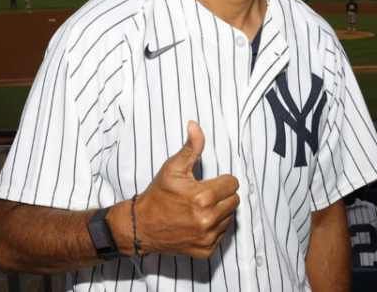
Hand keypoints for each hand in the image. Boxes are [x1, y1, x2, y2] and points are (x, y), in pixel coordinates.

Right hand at [110, 121, 238, 258]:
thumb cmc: (158, 195)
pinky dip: (213, 228)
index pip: (233, 183)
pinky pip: (222, 234)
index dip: (220, 180)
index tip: (206, 183)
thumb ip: (190, 147)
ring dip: (219, 211)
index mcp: (202, 197)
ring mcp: (208, 237)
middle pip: (234, 201)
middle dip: (221, 195)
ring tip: (199, 209)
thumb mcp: (172, 168)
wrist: (141, 225)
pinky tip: (197, 222)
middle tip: (202, 195)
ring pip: (230, 217)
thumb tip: (195, 125)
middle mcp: (208, 219)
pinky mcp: (206, 250)